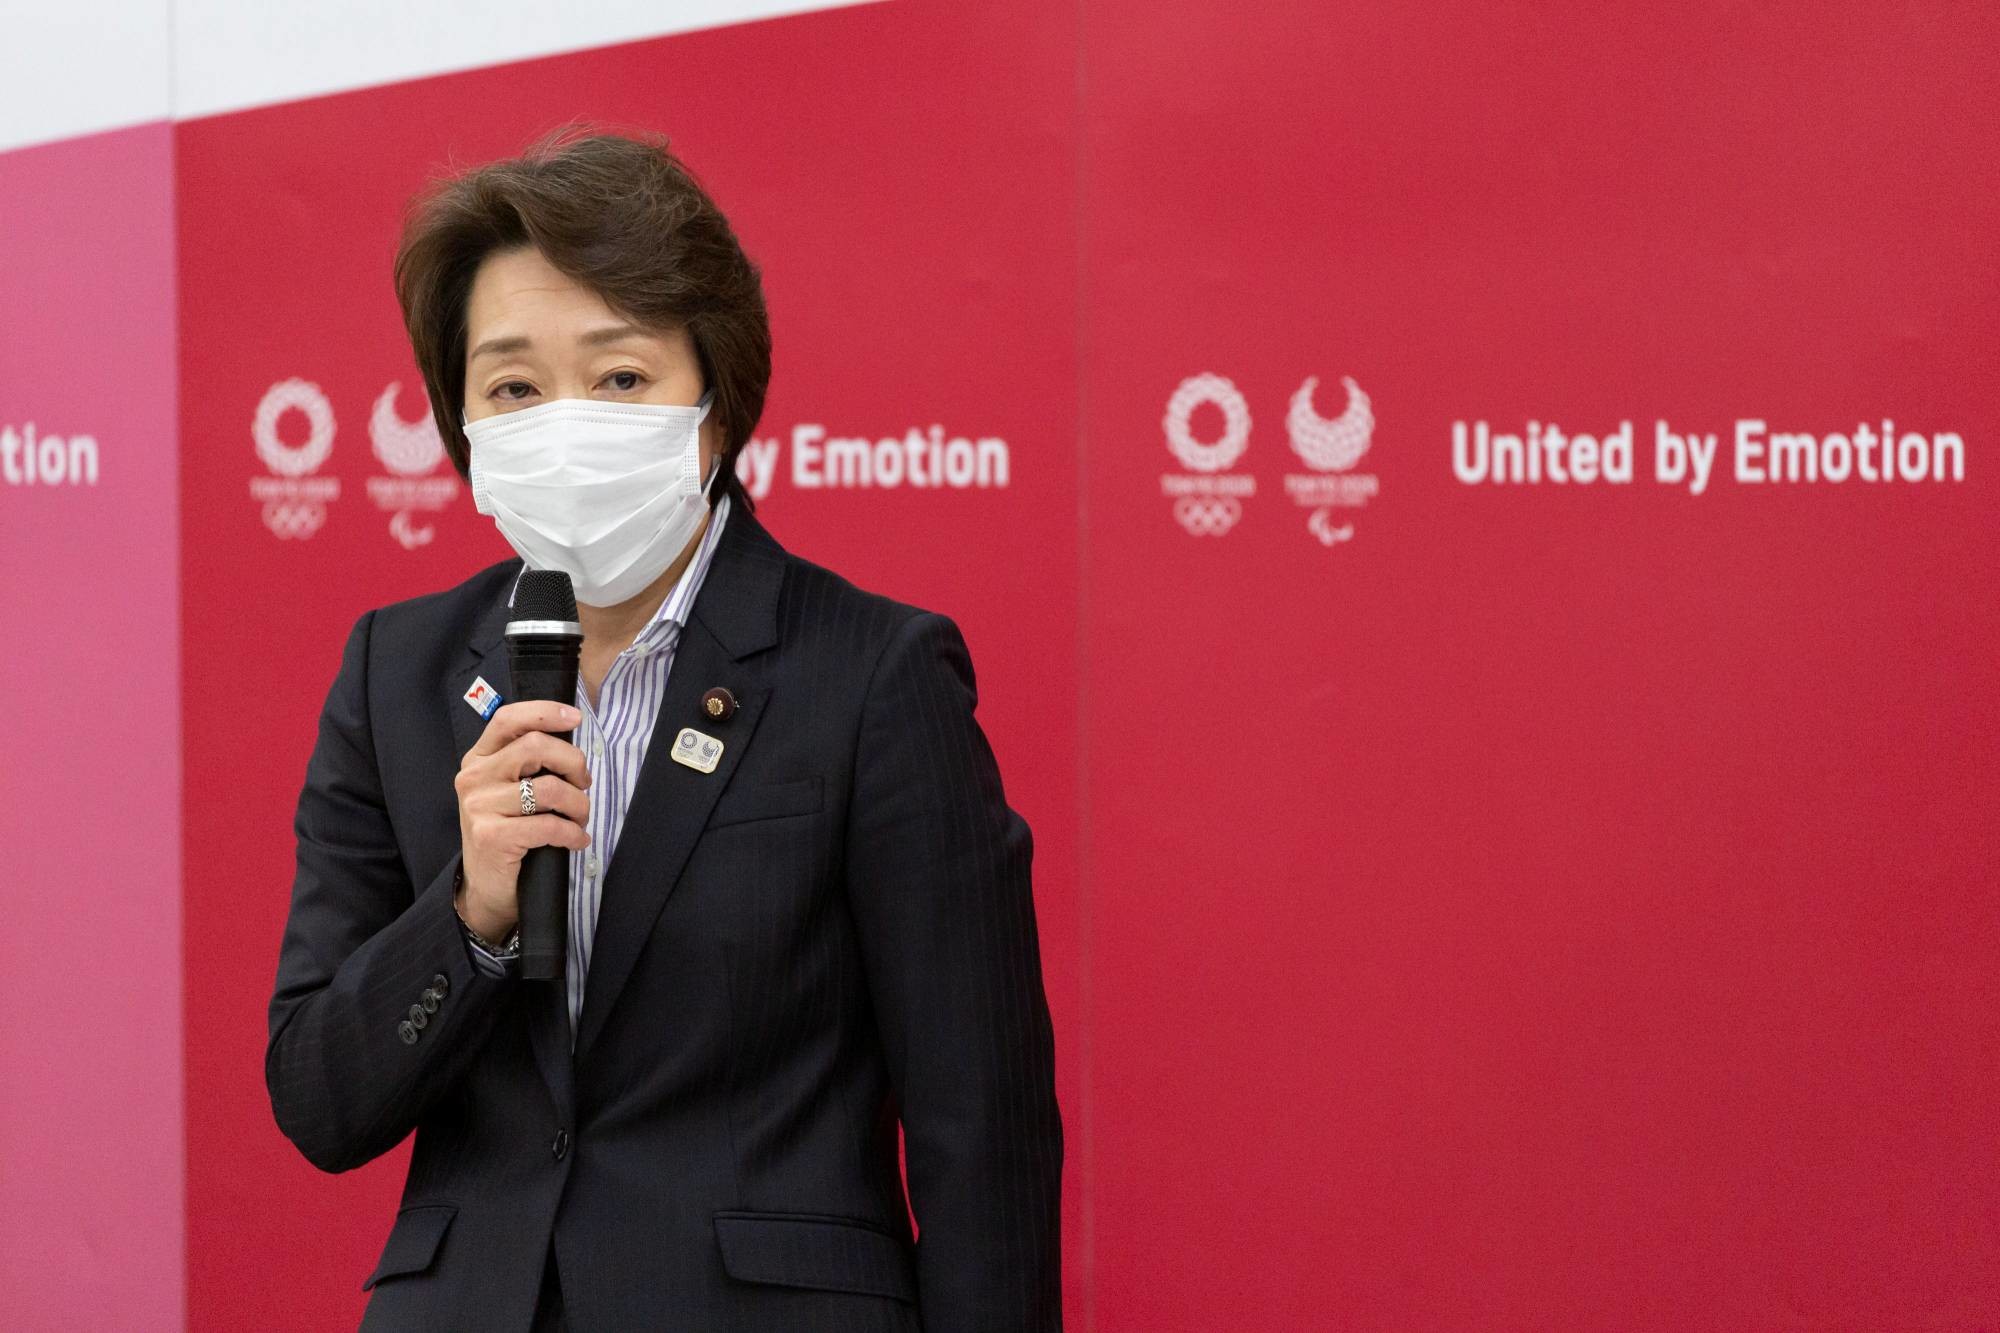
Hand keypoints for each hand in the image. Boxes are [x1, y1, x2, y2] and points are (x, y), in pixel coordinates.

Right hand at [454, 701, 591, 939]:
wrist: (486, 886)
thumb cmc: (508, 831)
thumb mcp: (511, 790)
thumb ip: (528, 763)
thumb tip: (571, 741)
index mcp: (478, 759)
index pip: (509, 719)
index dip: (544, 712)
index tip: (576, 718)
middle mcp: (474, 777)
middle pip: (536, 746)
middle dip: (573, 762)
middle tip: (584, 783)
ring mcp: (479, 806)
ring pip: (549, 788)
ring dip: (579, 804)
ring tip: (580, 818)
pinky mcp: (491, 836)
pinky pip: (549, 825)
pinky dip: (572, 833)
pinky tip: (577, 840)